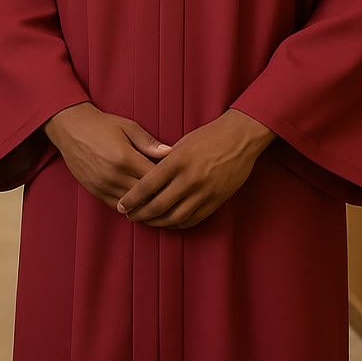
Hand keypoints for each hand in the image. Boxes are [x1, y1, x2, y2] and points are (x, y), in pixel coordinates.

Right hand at [44, 102, 170, 211]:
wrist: (71, 129)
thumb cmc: (102, 125)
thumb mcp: (128, 127)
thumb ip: (149, 142)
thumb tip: (170, 153)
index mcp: (125, 158)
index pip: (154, 178)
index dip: (170, 181)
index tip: (181, 181)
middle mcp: (113, 175)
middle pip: (145, 195)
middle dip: (161, 196)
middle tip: (176, 196)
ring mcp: (103, 186)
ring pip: (132, 205)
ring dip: (147, 205)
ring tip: (163, 204)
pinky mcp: (95, 191)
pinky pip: (117, 206)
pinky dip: (131, 208)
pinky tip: (142, 205)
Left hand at [116, 109, 275, 228]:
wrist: (240, 138)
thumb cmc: (208, 137)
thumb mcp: (182, 143)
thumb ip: (164, 161)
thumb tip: (145, 178)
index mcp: (177, 161)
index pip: (146, 186)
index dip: (131, 199)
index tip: (122, 205)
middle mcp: (189, 179)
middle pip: (157, 206)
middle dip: (140, 215)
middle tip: (130, 216)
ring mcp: (204, 192)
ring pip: (174, 217)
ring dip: (157, 222)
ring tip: (147, 221)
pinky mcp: (216, 201)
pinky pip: (192, 219)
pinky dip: (177, 223)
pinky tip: (169, 221)